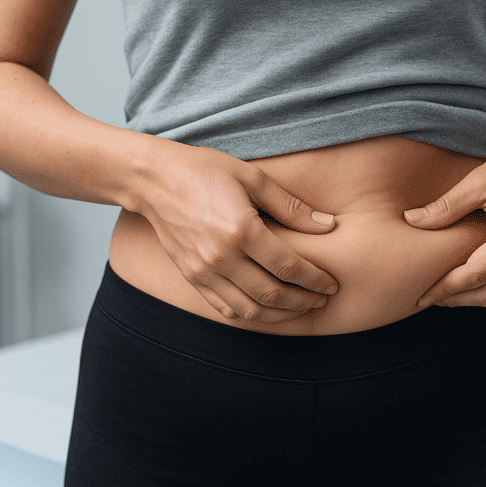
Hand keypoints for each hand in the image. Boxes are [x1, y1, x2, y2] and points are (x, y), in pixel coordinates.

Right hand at [136, 143, 339, 322]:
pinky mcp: (192, 278)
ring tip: (302, 308)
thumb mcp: (252, 178)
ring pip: (250, 311)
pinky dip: (252, 315)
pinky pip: (226, 309)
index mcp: (240, 230)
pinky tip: (269, 309)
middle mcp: (221, 257)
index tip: (332, 283)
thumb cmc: (205, 171)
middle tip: (323, 299)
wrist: (153, 180)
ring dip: (281, 315)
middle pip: (272, 295)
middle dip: (304, 301)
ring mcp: (203, 272)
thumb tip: (328, 225)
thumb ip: (291, 206)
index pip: (288, 267)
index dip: (315, 280)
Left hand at [404, 127, 485, 308]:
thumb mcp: (480, 180)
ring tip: (442, 291)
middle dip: (455, 300)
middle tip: (426, 297)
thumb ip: (446, 206)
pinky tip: (467, 279)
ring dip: (471, 299)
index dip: (445, 288)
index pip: (475, 275)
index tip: (420, 293)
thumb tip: (410, 221)